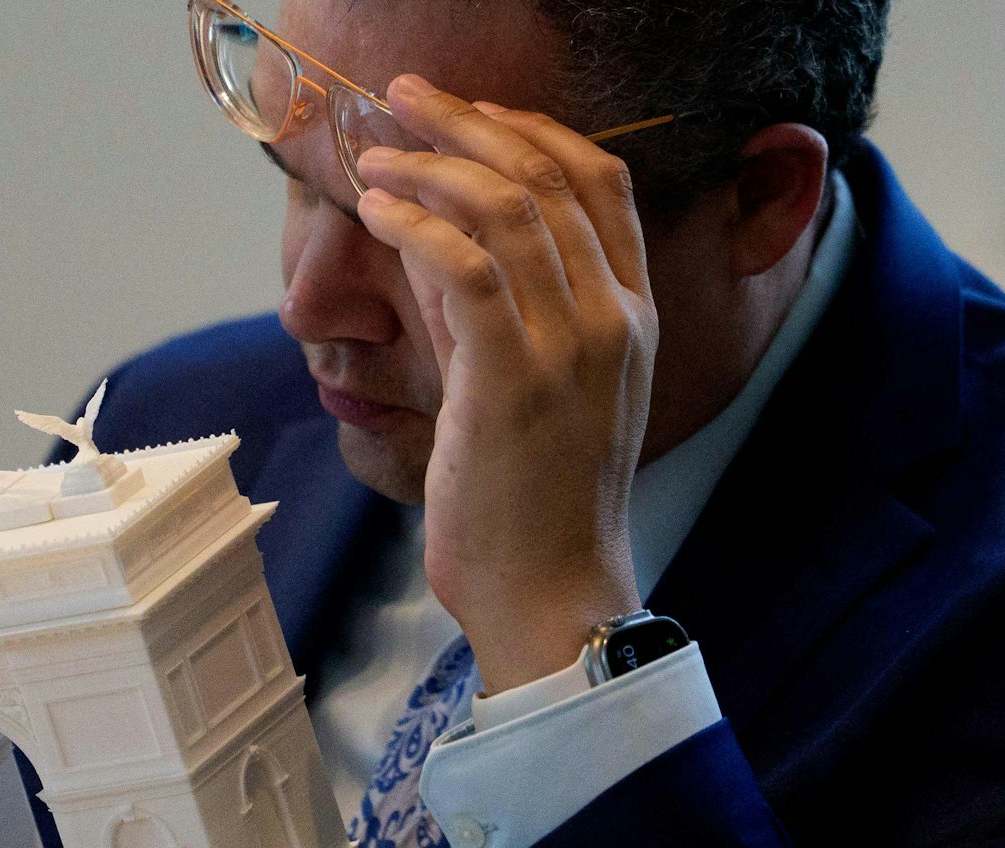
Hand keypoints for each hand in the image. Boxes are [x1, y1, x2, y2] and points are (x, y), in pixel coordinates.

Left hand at [354, 74, 653, 691]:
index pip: (601, 182)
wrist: (555, 595)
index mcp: (633, 318)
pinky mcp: (513, 379)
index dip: (533, 129)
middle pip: (551, 175)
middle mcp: (614, 319)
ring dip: (429, 166)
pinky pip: (465, 267)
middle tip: (404, 95)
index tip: (470, 109)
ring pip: (507, 208)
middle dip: (470, 120)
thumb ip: (507, 319)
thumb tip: (443, 251)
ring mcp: (571, 347)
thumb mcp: (544, 396)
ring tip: (372, 158)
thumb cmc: (539, 507)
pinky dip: (414, 224)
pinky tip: (375, 214)